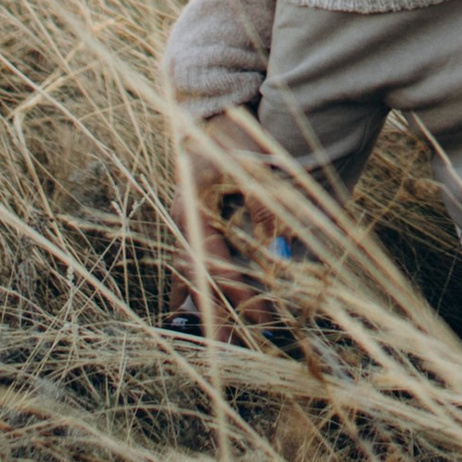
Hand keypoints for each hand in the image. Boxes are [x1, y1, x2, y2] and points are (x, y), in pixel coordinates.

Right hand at [171, 108, 294, 328]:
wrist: (212, 109)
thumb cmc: (235, 134)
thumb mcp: (254, 169)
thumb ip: (265, 209)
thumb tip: (280, 252)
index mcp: (195, 209)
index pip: (218, 266)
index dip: (242, 296)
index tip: (267, 319)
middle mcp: (183, 221)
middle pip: (198, 280)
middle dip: (219, 317)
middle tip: (237, 351)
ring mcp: (182, 221)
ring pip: (188, 275)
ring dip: (205, 307)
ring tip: (218, 342)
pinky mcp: (188, 220)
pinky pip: (184, 261)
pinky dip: (188, 287)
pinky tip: (186, 310)